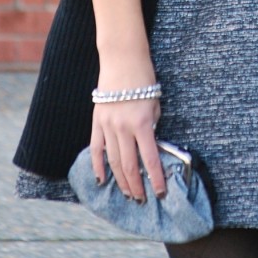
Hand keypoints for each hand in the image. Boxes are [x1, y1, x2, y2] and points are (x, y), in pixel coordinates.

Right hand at [90, 54, 165, 202]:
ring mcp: (107, 125)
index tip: (161, 193)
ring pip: (112, 161)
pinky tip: (101, 179)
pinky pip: (96, 148)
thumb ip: (152, 126)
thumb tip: (149, 145)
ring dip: (120, 180)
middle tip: (142, 199)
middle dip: (137, 186)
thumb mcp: (155, 103)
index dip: (156, 179)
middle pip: (129, 165)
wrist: (122, 59)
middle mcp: (123, 127)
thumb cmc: (144, 78)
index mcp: (142, 123)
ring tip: (128, 194)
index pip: (150, 159)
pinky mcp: (97, 121)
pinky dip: (98, 165)